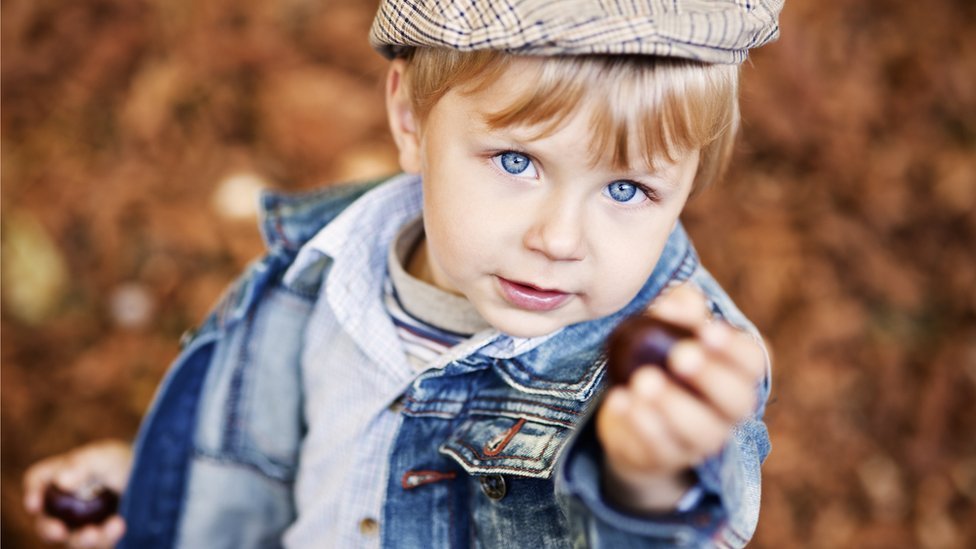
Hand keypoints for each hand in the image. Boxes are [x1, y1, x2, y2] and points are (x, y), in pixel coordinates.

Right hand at [23, 439, 132, 547]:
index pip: (36, 481)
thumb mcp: (102, 456)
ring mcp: (78, 525)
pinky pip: (98, 543)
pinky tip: (119, 525)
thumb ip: (82, 465)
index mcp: (55, 477)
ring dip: (83, 539)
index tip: (35, 505)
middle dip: (50, 530)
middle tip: (59, 532)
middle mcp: (60, 506)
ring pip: (72, 540)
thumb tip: (61, 482)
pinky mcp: (98, 537)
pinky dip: (107, 537)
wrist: (144, 476)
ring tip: (98, 531)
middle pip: (45, 522)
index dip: (32, 494)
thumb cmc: (116, 461)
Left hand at [596, 284, 766, 512]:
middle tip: (680, 355)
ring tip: (643, 380)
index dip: (735, 349)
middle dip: (711, 377)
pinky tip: (620, 399)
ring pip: (700, 431)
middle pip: (738, 401)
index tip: (707, 331)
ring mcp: (697, 441)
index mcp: (734, 374)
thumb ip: (679, 308)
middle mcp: (725, 412)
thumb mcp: (668, 328)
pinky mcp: (664, 458)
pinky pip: (659, 448)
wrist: (632, 416)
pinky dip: (640, 423)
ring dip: (672, 404)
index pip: (753, 363)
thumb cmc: (660, 361)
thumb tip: (676, 305)